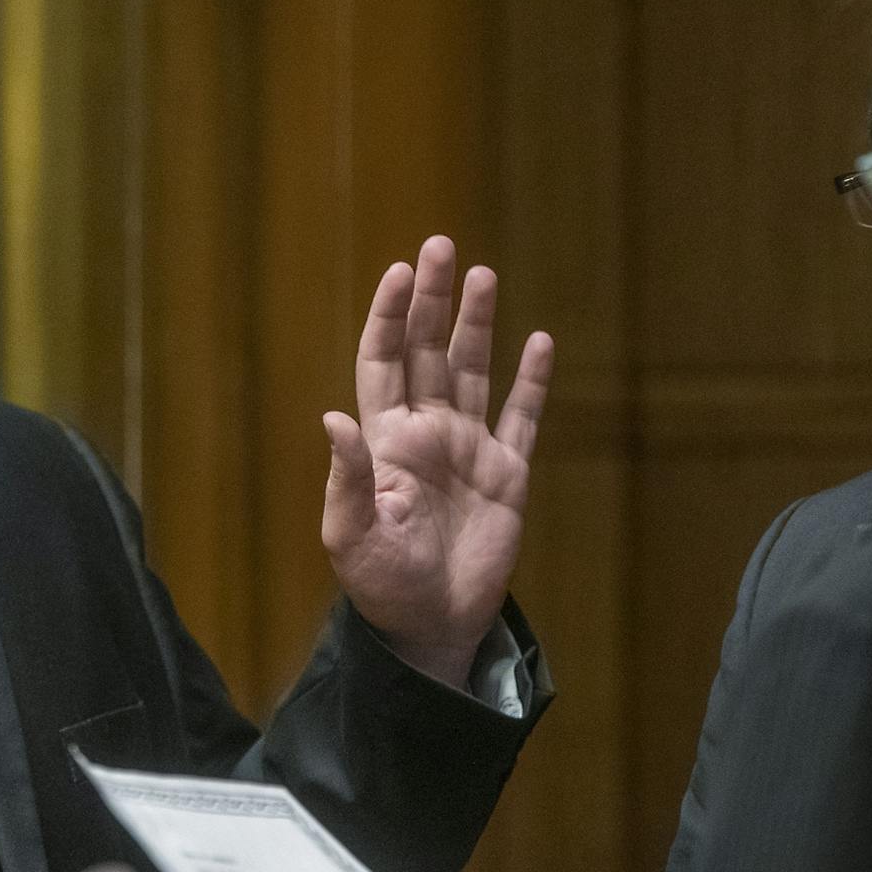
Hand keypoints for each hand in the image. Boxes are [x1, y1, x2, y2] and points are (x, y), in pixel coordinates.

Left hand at [323, 236, 552, 685]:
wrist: (431, 626)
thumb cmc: (382, 584)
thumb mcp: (351, 536)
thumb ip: (346, 478)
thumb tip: (332, 418)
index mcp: (385, 440)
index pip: (382, 362)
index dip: (388, 317)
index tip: (400, 272)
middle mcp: (426, 433)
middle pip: (427, 351)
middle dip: (432, 300)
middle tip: (440, 245)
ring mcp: (468, 450)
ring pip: (473, 371)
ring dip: (476, 325)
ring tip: (482, 274)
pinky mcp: (507, 475)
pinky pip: (521, 418)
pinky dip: (531, 381)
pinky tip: (539, 341)